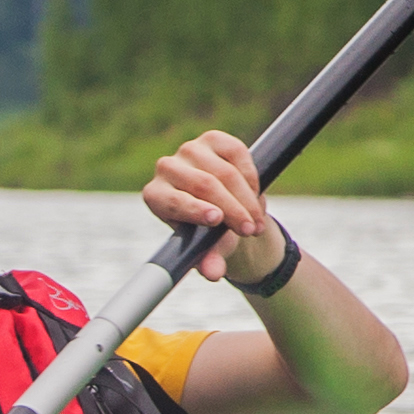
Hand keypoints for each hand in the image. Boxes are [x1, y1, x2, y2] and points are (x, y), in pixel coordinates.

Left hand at [140, 129, 281, 285]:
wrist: (222, 210)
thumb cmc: (207, 234)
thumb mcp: (208, 250)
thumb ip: (209, 261)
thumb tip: (213, 273)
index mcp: (156, 196)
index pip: (172, 199)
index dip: (194, 209)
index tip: (217, 219)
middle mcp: (167, 168)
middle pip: (204, 185)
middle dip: (233, 209)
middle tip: (251, 230)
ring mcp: (190, 150)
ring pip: (225, 172)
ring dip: (247, 198)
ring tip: (257, 221)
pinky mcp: (213, 139)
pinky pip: (237, 152)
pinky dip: (250, 176)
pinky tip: (255, 195)